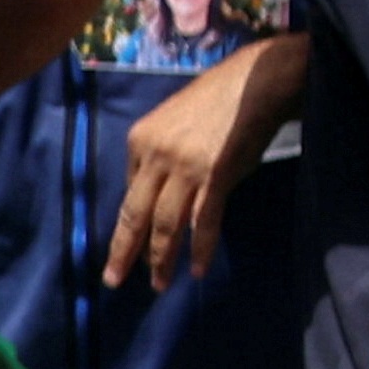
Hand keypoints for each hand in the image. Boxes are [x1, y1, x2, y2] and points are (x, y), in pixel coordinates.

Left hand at [104, 43, 284, 285]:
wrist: (254, 83)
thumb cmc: (216, 102)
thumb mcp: (171, 124)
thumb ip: (159, 156)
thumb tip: (157, 192)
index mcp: (138, 141)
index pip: (129, 192)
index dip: (129, 224)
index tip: (127, 248)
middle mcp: (154, 156)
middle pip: (133, 213)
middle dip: (123, 251)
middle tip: (114, 281)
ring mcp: (184, 168)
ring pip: (164, 223)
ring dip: (160, 258)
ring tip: (159, 284)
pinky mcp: (215, 177)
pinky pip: (203, 222)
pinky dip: (198, 249)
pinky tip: (195, 270)